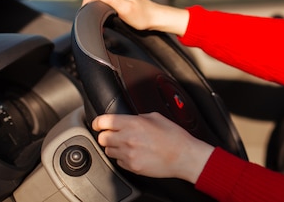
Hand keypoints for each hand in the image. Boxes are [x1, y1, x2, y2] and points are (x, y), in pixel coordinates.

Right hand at [82, 0, 188, 34]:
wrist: (155, 18)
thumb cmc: (142, 17)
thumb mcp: (124, 9)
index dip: (88, 3)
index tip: (89, 14)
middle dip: (94, 6)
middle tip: (97, 19)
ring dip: (99, 6)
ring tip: (104, 17)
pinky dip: (106, 5)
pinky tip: (109, 13)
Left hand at [92, 112, 214, 182]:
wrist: (183, 156)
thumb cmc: (174, 137)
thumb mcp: (157, 117)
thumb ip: (139, 117)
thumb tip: (129, 119)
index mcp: (134, 123)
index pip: (104, 121)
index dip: (99, 122)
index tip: (99, 124)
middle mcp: (128, 138)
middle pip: (102, 137)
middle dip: (106, 135)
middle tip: (114, 134)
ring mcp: (129, 154)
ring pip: (108, 151)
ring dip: (114, 147)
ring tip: (127, 145)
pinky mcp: (131, 167)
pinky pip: (118, 162)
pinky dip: (122, 158)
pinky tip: (134, 154)